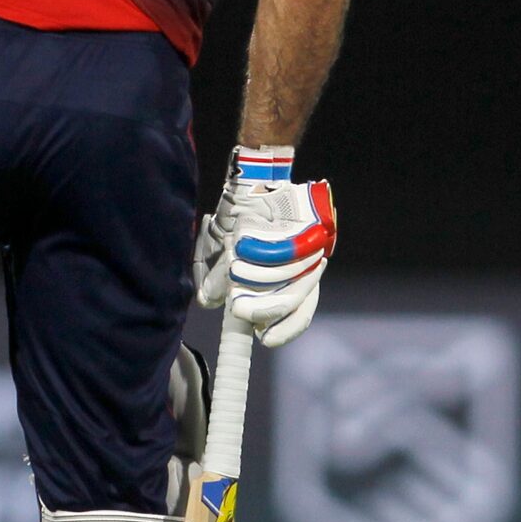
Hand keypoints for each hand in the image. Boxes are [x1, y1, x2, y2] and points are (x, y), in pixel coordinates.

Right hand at [193, 148, 337, 347]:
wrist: (256, 181)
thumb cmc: (243, 220)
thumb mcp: (229, 253)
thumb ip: (222, 279)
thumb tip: (209, 301)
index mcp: (291, 279)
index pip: (298, 314)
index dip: (284, 330)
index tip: (266, 340)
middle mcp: (307, 267)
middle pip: (295, 300)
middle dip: (264, 306)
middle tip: (241, 306)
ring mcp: (311, 249)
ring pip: (290, 278)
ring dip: (258, 276)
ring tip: (240, 264)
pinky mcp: (310, 228)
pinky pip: (289, 252)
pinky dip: (266, 254)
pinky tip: (251, 247)